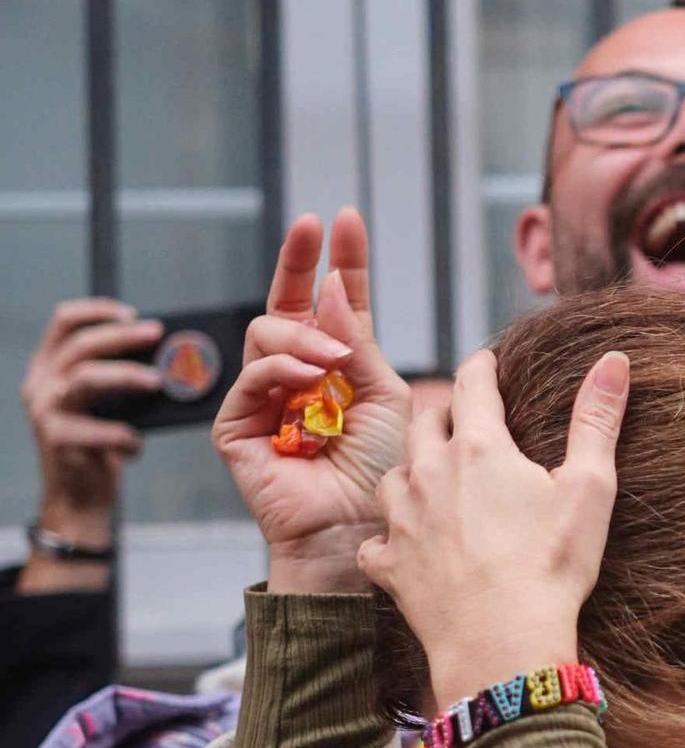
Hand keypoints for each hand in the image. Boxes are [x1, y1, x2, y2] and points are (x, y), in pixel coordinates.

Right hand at [21, 298, 163, 541]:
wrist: (79, 498)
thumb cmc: (99, 447)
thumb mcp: (103, 404)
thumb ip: (118, 377)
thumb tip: (167, 353)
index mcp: (48, 368)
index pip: (63, 321)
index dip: (98, 311)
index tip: (132, 313)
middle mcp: (40, 384)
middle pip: (81, 345)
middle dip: (122, 336)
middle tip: (158, 334)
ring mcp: (45, 412)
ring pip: (85, 378)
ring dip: (126, 376)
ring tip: (158, 382)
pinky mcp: (57, 441)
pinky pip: (100, 430)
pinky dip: (126, 437)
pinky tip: (136, 446)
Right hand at [211, 209, 411, 593]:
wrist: (360, 529)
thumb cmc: (381, 473)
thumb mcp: (384, 396)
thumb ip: (355, 342)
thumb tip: (328, 285)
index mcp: (339, 368)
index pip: (333, 304)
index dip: (340, 262)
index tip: (345, 218)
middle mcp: (299, 377)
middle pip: (287, 305)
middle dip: (298, 261)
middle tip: (314, 229)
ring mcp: (265, 400)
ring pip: (267, 335)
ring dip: (302, 336)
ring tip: (333, 360)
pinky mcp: (238, 428)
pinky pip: (251, 378)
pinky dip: (280, 370)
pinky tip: (307, 376)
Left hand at [359, 347, 628, 708]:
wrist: (502, 645)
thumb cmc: (551, 567)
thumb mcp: (590, 488)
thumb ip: (596, 418)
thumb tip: (615, 359)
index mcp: (480, 449)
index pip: (472, 383)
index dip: (482, 366)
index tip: (487, 362)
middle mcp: (430, 473)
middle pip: (424, 422)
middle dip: (443, 414)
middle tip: (462, 420)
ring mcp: (402, 520)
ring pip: (393, 475)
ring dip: (412, 471)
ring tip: (432, 480)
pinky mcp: (389, 564)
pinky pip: (375, 540)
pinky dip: (388, 537)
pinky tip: (406, 545)